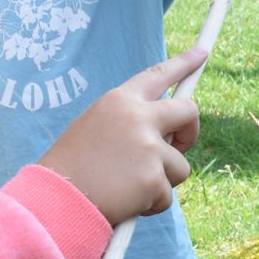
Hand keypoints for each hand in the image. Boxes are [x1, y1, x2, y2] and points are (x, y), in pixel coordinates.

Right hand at [40, 47, 203, 223]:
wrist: (57, 201)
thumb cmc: (71, 169)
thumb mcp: (95, 129)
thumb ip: (129, 123)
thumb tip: (167, 133)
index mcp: (119, 101)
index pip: (158, 75)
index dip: (183, 62)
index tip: (202, 52)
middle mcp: (138, 118)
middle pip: (188, 112)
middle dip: (190, 132)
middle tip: (179, 146)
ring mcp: (149, 148)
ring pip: (180, 165)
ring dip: (163, 181)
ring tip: (129, 188)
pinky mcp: (154, 179)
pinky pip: (166, 196)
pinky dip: (151, 205)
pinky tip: (125, 203)